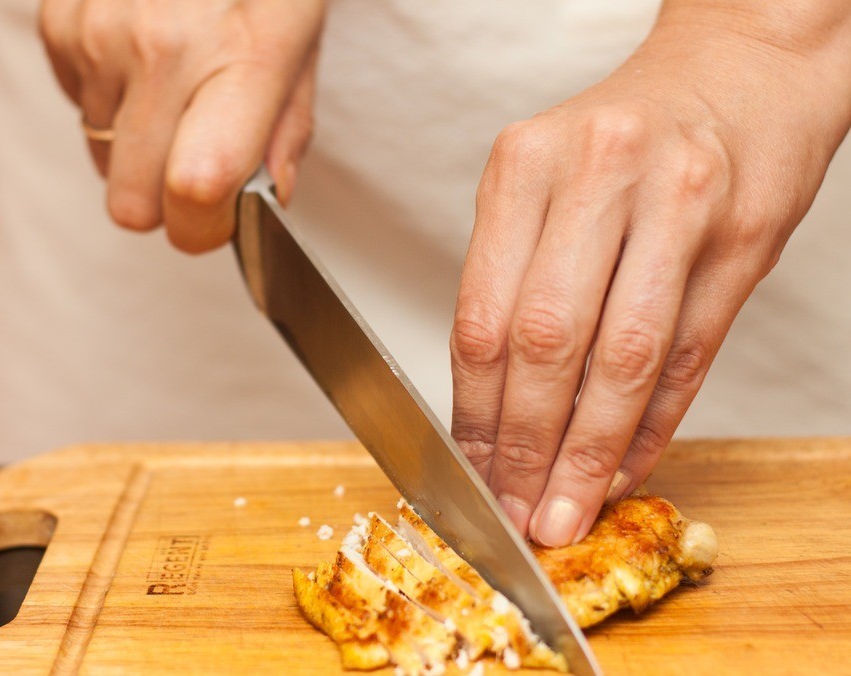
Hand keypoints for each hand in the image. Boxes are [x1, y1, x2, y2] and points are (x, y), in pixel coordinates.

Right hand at [39, 0, 324, 250]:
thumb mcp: (300, 44)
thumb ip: (285, 133)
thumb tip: (264, 205)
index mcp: (242, 59)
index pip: (194, 194)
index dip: (203, 229)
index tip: (218, 219)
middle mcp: (161, 50)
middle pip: (131, 204)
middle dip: (164, 202)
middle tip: (195, 164)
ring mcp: (100, 35)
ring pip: (101, 161)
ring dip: (135, 146)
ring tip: (173, 86)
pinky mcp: (59, 22)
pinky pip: (77, 109)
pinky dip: (108, 101)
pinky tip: (139, 57)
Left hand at [451, 2, 850, 545]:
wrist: (737, 76)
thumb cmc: (623, 140)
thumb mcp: (542, 183)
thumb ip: (512, 281)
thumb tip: (489, 413)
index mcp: (524, 166)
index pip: (483, 315)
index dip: (474, 410)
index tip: (468, 470)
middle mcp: (597, 177)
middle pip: (547, 343)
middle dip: (525, 444)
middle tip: (515, 509)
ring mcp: (677, 206)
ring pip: (623, 360)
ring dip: (589, 453)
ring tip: (565, 511)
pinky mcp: (741, 241)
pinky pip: (687, 357)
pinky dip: (651, 427)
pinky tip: (623, 469)